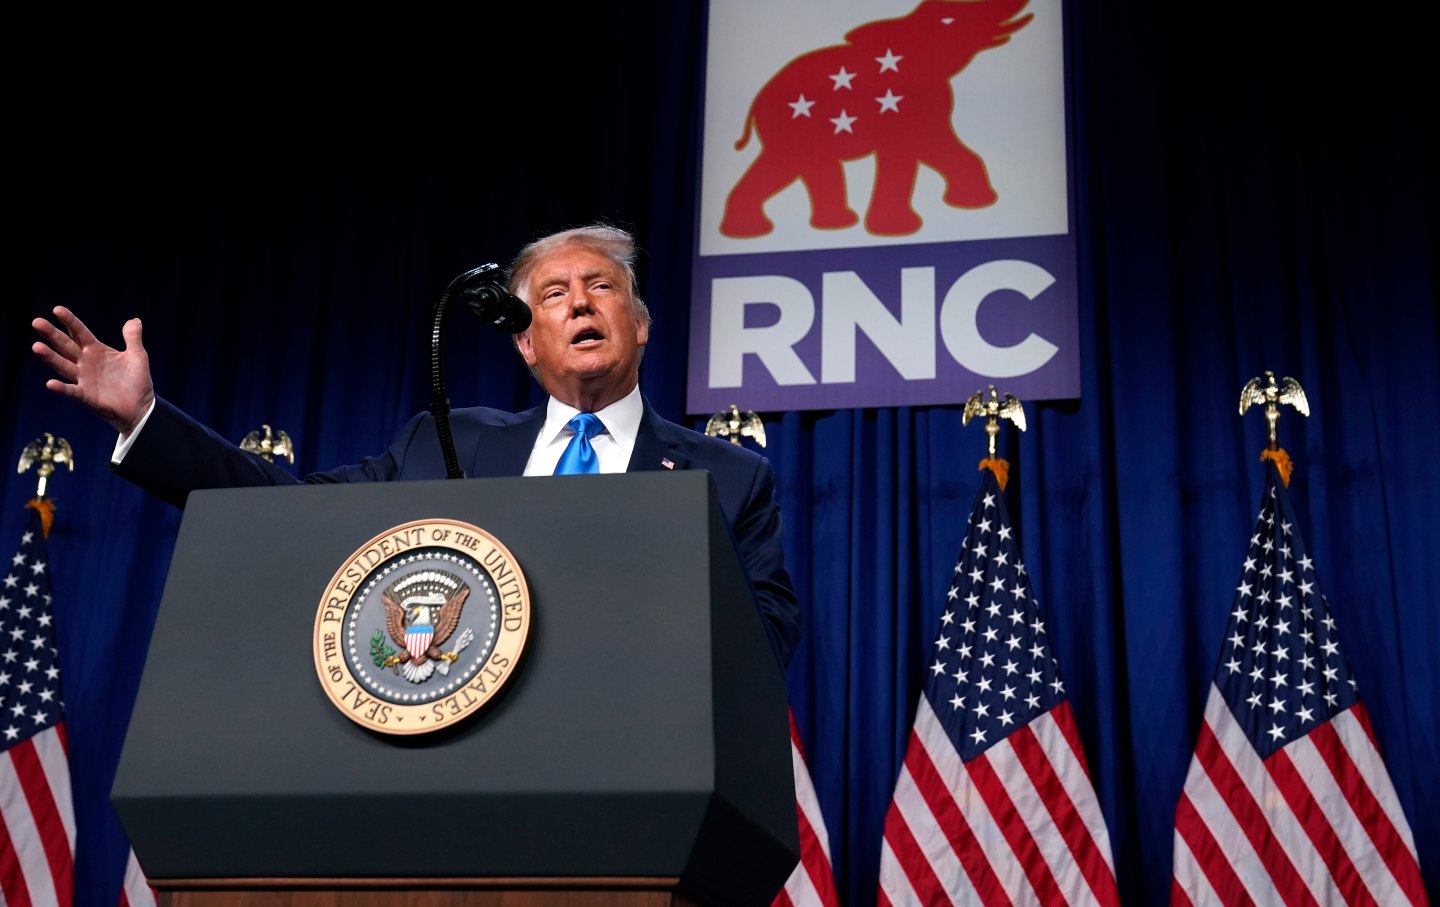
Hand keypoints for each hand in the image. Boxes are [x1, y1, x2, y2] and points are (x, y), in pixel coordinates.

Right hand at [31, 306, 155, 435]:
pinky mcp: (86, 396)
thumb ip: (132, 338)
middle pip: (65, 345)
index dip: (69, 321)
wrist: (141, 407)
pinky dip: (61, 388)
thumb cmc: (136, 381)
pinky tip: (51, 384)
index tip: (57, 309)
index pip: (79, 332)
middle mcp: (85, 362)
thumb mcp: (137, 356)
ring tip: (36, 347)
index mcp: (96, 350)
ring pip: (63, 365)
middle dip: (52, 334)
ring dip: (50, 357)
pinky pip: (71, 391)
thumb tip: (134, 320)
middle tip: (36, 322)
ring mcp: (83, 379)